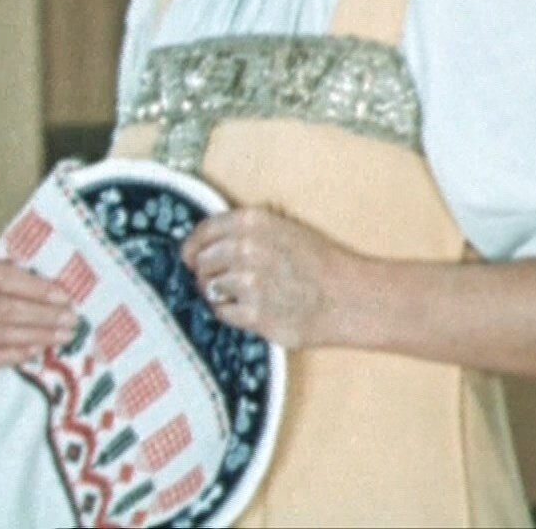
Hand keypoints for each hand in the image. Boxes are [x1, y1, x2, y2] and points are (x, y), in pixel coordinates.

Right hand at [0, 252, 78, 382]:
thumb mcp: (1, 280)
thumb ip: (22, 278)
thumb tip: (66, 286)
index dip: (32, 286)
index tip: (64, 296)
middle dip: (39, 313)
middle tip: (70, 319)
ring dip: (33, 334)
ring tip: (62, 336)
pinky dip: (10, 355)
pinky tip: (35, 351)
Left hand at [180, 208, 351, 348]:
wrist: (345, 296)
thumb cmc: (317, 263)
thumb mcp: (282, 228)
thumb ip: (244, 230)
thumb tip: (205, 242)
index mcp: (253, 222)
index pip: (203, 232)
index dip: (192, 246)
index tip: (190, 257)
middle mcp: (247, 248)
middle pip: (200, 262)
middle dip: (205, 272)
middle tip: (219, 280)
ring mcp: (249, 282)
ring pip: (208, 288)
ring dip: (217, 294)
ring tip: (240, 296)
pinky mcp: (254, 313)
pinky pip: (221, 313)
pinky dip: (229, 313)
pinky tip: (248, 309)